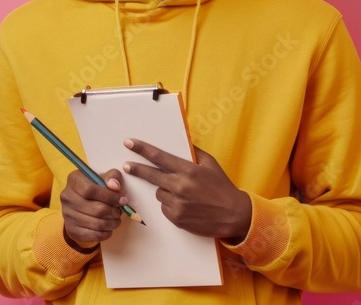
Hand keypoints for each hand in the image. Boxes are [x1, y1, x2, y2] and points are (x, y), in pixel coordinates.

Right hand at [59, 169, 127, 249]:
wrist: (81, 204)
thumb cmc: (96, 188)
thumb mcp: (104, 178)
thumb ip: (112, 177)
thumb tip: (115, 186)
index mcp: (74, 180)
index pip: (91, 190)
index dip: (109, 197)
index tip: (122, 200)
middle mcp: (67, 196)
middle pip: (95, 209)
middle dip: (113, 212)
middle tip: (119, 212)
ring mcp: (67, 214)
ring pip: (96, 224)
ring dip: (111, 223)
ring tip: (116, 220)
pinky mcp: (71, 229)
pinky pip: (93, 235)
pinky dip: (105, 233)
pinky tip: (109, 228)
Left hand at [122, 139, 250, 241]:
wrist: (234, 215)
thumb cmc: (223, 188)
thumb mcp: (211, 164)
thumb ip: (195, 152)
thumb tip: (183, 141)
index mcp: (188, 170)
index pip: (159, 157)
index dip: (142, 149)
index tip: (129, 143)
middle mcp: (180, 186)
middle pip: (151, 175)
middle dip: (137, 169)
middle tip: (126, 166)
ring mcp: (177, 204)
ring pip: (158, 192)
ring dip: (165, 190)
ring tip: (182, 194)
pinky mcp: (176, 218)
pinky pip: (164, 207)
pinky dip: (170, 205)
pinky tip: (184, 205)